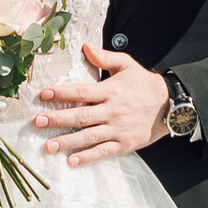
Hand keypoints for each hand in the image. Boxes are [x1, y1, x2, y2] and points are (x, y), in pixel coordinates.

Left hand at [35, 42, 171, 166]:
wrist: (169, 105)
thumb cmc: (144, 84)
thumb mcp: (126, 65)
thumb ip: (104, 58)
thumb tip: (85, 47)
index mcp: (110, 91)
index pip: (81, 91)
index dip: (61, 93)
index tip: (44, 94)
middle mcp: (112, 111)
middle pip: (81, 116)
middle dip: (58, 119)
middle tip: (38, 122)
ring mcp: (117, 129)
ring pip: (89, 136)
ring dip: (67, 142)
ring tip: (48, 146)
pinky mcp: (124, 144)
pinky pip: (103, 151)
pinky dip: (87, 157)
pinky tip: (72, 160)